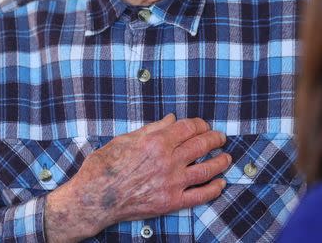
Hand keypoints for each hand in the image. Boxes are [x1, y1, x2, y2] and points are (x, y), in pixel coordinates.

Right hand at [44, 114, 230, 241]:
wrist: (94, 198)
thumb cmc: (105, 166)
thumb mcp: (126, 139)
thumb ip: (153, 128)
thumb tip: (171, 119)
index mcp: (156, 141)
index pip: (189, 128)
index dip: (201, 124)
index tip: (204, 125)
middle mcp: (168, 160)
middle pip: (201, 145)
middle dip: (215, 139)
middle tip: (220, 138)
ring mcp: (171, 183)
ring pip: (206, 169)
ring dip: (220, 162)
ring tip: (226, 157)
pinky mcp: (170, 202)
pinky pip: (199, 196)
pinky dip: (213, 189)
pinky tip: (220, 183)